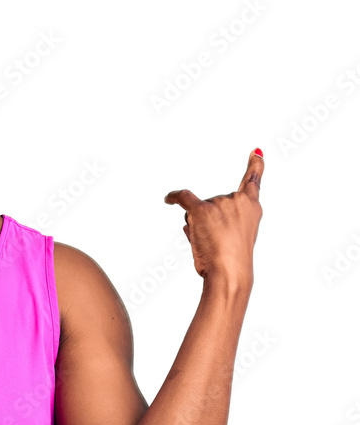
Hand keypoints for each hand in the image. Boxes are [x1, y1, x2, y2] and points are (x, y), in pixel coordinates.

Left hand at [164, 149, 262, 285]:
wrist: (229, 272)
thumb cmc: (231, 263)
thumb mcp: (234, 240)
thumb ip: (220, 224)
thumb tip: (187, 218)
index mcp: (251, 208)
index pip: (252, 183)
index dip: (255, 166)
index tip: (256, 152)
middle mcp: (237, 200)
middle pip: (213, 204)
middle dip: (209, 222)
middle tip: (218, 243)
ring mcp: (219, 203)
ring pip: (198, 210)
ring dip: (198, 227)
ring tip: (209, 244)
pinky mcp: (201, 209)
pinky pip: (183, 198)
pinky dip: (174, 198)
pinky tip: (167, 199)